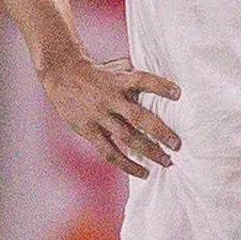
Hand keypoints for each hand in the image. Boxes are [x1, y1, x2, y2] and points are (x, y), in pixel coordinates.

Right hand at [44, 54, 181, 178]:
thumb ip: (137, 76)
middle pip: (138, 117)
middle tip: (177, 145)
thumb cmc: (98, 72)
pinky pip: (110, 152)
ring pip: (126, 138)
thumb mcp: (116, 67)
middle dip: (160, 132)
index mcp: (118, 80)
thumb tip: (164, 83)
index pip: (142, 80)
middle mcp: (109, 98)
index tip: (178, 94)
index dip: (160, 86)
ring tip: (167, 162)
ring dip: (148, 152)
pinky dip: (127, 164)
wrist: (62, 75)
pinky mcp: (88, 130)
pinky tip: (143, 172)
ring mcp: (98, 116)